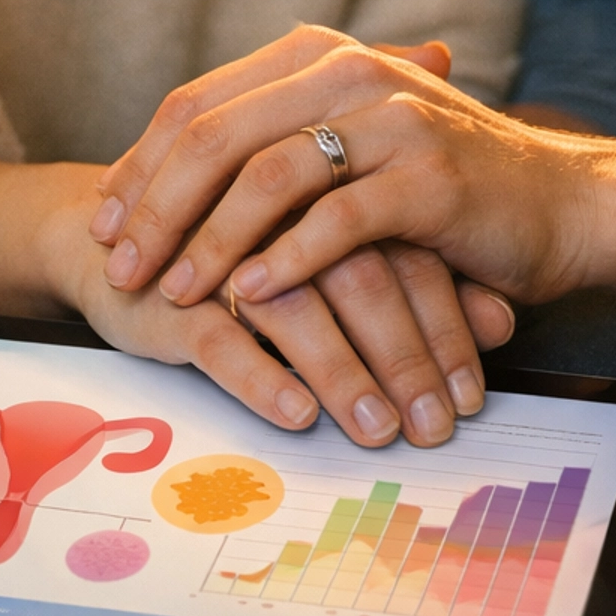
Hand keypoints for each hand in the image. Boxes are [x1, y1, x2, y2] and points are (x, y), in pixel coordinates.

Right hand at [65, 177, 502, 447]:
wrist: (109, 231)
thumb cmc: (247, 248)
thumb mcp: (339, 252)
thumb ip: (424, 275)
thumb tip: (506, 319)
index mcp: (330, 186)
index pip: (407, 249)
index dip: (446, 319)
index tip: (474, 391)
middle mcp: (283, 210)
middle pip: (361, 274)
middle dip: (405, 356)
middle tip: (438, 424)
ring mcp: (222, 246)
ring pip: (296, 307)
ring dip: (343, 372)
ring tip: (379, 428)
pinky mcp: (169, 289)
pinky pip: (217, 333)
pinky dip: (259, 373)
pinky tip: (296, 411)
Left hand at [85, 29, 588, 322]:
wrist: (568, 207)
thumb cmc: (448, 189)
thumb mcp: (353, 148)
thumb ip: (275, 145)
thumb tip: (166, 177)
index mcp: (318, 58)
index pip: (199, 105)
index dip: (141, 166)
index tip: (103, 223)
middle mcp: (350, 73)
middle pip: (217, 135)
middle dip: (157, 207)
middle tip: (119, 266)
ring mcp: (393, 121)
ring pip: (268, 176)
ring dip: (210, 240)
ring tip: (174, 289)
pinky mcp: (430, 178)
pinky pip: (337, 221)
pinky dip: (285, 261)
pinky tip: (250, 298)